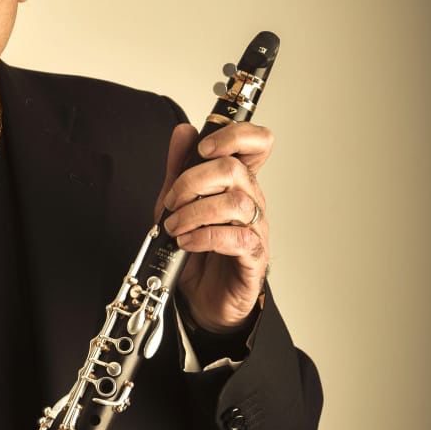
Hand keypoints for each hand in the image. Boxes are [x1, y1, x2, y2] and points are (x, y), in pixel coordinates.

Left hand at [153, 120, 272, 332]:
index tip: (203, 148)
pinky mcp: (253, 256)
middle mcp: (251, 201)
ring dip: (195, 212)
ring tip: (176, 226)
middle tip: (173, 202)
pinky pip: (236, 237)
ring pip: (235, 203)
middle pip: (234, 169)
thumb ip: (180, 168)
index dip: (234, 136)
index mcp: (237, 183)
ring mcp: (255, 228)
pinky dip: (204, 236)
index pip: (257, 144)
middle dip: (193, 181)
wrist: (200, 298)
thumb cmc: (195, 250)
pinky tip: (187, 242)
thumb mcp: (177, 203)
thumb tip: (184, 131)